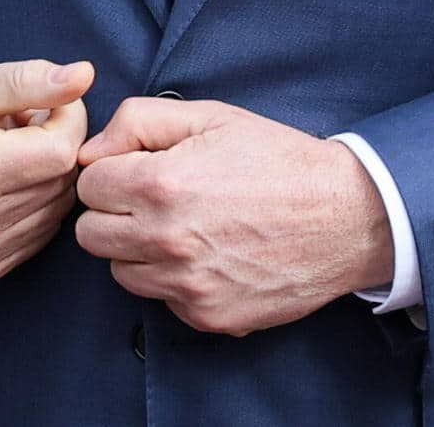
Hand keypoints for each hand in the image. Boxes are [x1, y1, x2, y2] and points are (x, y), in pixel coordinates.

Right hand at [0, 59, 94, 286]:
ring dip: (46, 177)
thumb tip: (85, 76)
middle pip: (61, 182)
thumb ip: (28, 81)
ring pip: (57, 211)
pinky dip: (34, 206)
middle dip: (55, 145)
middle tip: (21, 124)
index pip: (60, 152)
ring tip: (8, 152)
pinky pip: (39, 235)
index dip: (68, 119)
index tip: (46, 102)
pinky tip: (4, 184)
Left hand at [72, 97, 393, 334]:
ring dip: (137, 251)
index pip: (88, 185)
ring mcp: (187, 285)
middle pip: (91, 235)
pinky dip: (172, 281)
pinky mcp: (207, 316)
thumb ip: (138, 121)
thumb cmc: (277, 161)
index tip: (137, 170)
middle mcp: (168, 240)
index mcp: (161, 185)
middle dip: (113, 214)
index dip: (111, 173)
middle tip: (150, 201)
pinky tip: (206, 256)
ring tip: (180, 228)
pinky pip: (161, 300)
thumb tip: (91, 152)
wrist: (345, 218)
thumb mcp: (209, 117)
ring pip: (120, 272)